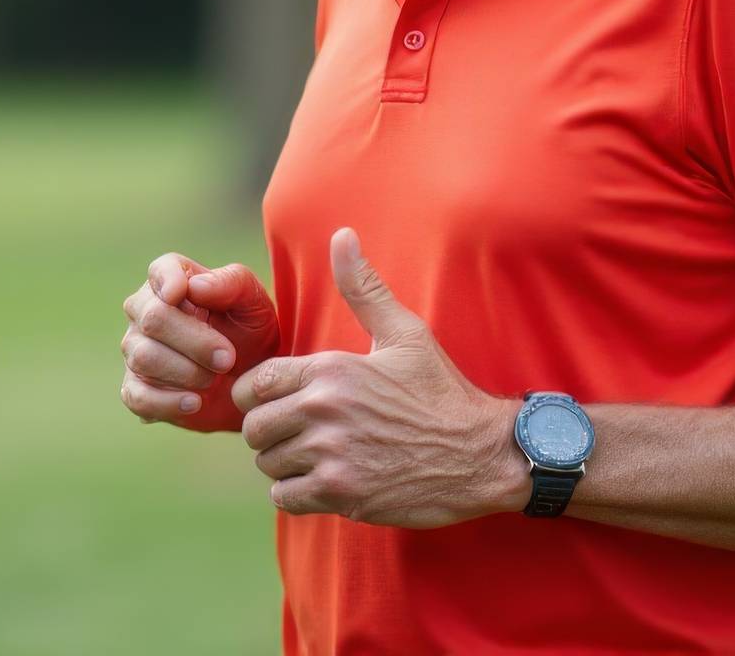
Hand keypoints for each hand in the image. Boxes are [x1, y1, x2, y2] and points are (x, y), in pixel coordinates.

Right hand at [119, 250, 280, 430]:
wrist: (251, 382)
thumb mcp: (253, 303)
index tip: (182, 295)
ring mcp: (136, 350)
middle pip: (153, 319)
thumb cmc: (250, 332)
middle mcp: (144, 311)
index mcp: (171, 280)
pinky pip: (136, 396)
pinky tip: (194, 402)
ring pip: (143, 358)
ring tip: (214, 378)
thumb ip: (230, 284)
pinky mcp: (136, 389)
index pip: (160, 271)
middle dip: (195, 342)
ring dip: (187, 372)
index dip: (168, 281)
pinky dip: (166, 402)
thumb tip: (193, 286)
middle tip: (228, 358)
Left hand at [230, 228, 524, 526]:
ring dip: (285, 464)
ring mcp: (332, 454)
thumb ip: (364, 288)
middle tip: (298, 434)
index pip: (252, 384)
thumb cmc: (440, 392)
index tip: (277, 403)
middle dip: (269, 432)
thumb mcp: (405, 334)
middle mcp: (325, 410)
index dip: (257, 396)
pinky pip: (285, 498)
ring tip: (316, 457)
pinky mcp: (342, 493)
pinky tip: (324, 483)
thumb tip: (342, 235)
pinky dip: (297, 494)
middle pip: (253, 428)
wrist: (482, 454)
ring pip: (268, 463)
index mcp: (330, 369)